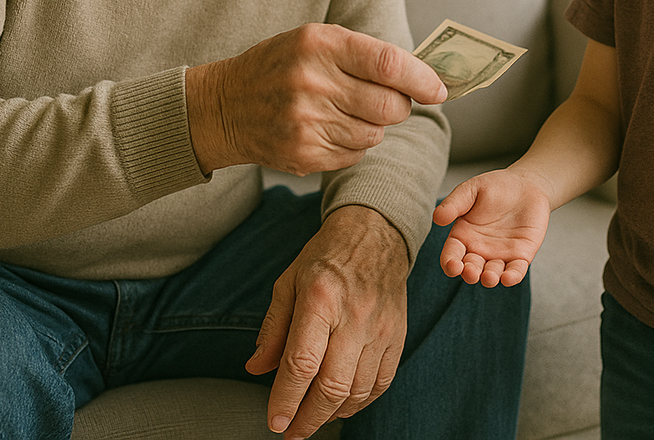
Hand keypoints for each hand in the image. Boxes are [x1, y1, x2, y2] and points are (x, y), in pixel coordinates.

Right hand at [186, 23, 445, 174]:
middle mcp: (314, 83)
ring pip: (376, 133)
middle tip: (390, 99)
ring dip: (374, 125)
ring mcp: (307, 122)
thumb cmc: (281, 65)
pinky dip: (353, 143)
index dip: (422, 79)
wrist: (224, 105)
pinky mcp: (304, 154)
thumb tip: (424, 77)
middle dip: (401, 105)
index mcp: (321, 45)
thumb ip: (366, 54)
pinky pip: (355, 154)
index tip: (440, 89)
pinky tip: (329, 128)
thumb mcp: (316, 41)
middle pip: (390, 105)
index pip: (389, 64)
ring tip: (346, 110)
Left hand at [246, 205, 409, 438]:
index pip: (302, 363)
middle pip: (332, 386)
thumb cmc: (328, 256)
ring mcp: (380, 327)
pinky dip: (360, 403)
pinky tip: (342, 404)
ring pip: (357, 391)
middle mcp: (354, 316)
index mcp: (321, 298)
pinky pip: (381, 383)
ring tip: (313, 417)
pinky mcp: (397, 334)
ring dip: (332, 414)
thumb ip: (274, 326)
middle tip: (291, 430)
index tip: (275, 420)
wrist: (376, 233)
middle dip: (308, 418)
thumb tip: (256, 367)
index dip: (286, 398)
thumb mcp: (290, 281)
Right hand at [432, 169, 550, 285]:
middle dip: (470, 274)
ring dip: (489, 279)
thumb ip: (454, 204)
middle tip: (471, 272)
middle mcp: (479, 249)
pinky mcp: (520, 256)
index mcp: (463, 235)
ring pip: (491, 274)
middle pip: (470, 269)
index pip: (452, 254)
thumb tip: (437, 218)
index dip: (450, 263)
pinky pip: (515, 271)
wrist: (527, 184)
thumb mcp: (471, 189)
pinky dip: (512, 277)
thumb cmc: (496, 186)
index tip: (452, 266)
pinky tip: (508, 278)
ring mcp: (500, 255)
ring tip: (489, 277)